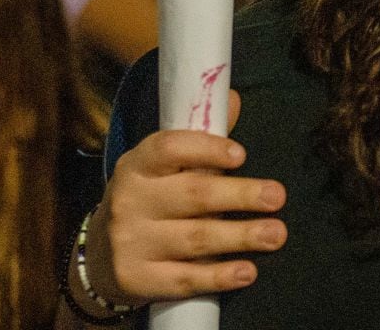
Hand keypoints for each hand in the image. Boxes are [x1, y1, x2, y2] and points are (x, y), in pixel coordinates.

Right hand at [93, 91, 287, 302]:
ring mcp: (131, 243)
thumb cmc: (148, 200)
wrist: (101, 256)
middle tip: (277, 196)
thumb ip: (200, 138)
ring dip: (240, 236)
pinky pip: (184, 279)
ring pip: (194, 238)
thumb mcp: (163, 167)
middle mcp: (129, 201)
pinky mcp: (138, 280)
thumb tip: (233, 99)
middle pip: (192, 195)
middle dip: (240, 195)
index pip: (168, 148)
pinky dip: (218, 276)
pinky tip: (247, 271)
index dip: (206, 149)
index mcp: (137, 165)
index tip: (241, 155)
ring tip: (276, 233)